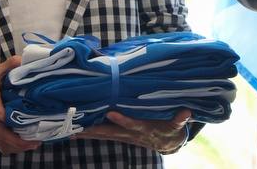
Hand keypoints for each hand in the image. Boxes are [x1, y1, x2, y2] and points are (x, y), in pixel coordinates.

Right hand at [0, 56, 38, 154]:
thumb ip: (9, 65)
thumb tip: (24, 60)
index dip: (8, 119)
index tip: (25, 125)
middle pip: (3, 136)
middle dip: (20, 142)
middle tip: (37, 140)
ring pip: (1, 144)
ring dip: (17, 148)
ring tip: (33, 144)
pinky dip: (11, 148)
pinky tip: (23, 145)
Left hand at [76, 109, 191, 153]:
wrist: (167, 143)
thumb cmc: (171, 129)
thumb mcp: (177, 125)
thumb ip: (180, 119)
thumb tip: (187, 112)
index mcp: (144, 129)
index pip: (133, 123)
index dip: (123, 119)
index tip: (111, 113)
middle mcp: (130, 133)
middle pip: (111, 132)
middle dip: (94, 129)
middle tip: (78, 127)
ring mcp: (123, 135)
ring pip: (103, 133)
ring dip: (87, 132)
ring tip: (70, 130)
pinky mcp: (119, 134)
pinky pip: (102, 133)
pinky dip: (89, 132)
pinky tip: (75, 131)